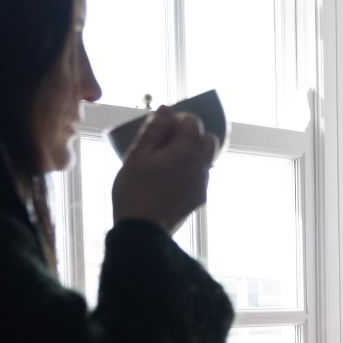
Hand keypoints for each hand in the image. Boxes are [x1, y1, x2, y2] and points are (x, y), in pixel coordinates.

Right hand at [111, 106, 218, 233]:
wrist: (142, 232)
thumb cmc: (134, 190)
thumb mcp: (137, 155)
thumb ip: (154, 129)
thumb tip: (166, 110)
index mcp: (188, 151)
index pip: (193, 122)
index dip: (177, 120)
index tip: (160, 129)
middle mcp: (202, 166)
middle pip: (208, 139)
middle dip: (192, 135)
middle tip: (167, 143)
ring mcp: (203, 184)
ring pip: (205, 159)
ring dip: (191, 153)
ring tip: (166, 162)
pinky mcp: (199, 199)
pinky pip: (200, 176)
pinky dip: (189, 170)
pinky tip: (169, 179)